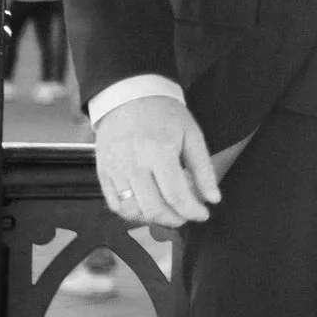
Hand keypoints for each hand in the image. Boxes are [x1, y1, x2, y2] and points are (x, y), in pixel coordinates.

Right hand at [94, 94, 220, 241]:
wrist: (128, 96)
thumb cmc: (164, 114)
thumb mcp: (192, 134)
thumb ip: (203, 169)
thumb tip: (213, 199)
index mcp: (159, 152)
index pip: (176, 196)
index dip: (192, 211)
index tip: (203, 214)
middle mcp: (134, 164)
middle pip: (153, 208)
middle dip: (174, 219)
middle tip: (185, 215)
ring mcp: (115, 170)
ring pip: (132, 211)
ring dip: (152, 218)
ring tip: (167, 210)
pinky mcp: (103, 173)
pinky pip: (115, 205)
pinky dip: (132, 213)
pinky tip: (146, 205)